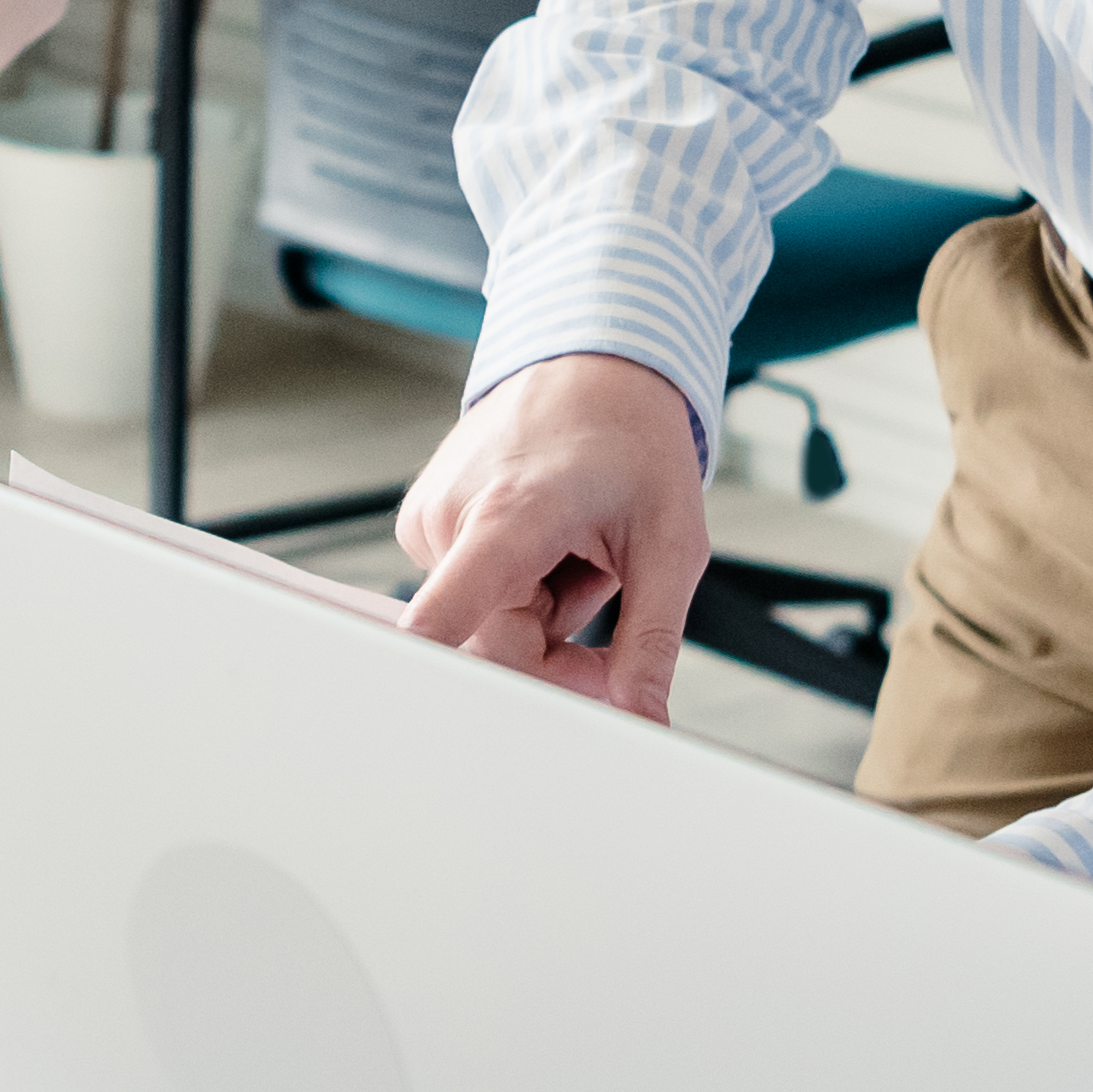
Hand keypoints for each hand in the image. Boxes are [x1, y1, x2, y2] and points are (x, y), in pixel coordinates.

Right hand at [390, 351, 713, 713]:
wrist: (594, 368)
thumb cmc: (634, 443)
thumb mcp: (671, 545)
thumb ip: (651, 642)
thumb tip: (640, 718)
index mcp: (509, 514)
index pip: (441, 619)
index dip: (436, 679)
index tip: (439, 723)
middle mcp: (451, 515)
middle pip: (491, 645)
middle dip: (558, 650)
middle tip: (610, 599)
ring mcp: (428, 517)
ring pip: (485, 622)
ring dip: (543, 610)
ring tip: (577, 547)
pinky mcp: (421, 521)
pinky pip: (471, 593)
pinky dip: (517, 585)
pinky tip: (545, 539)